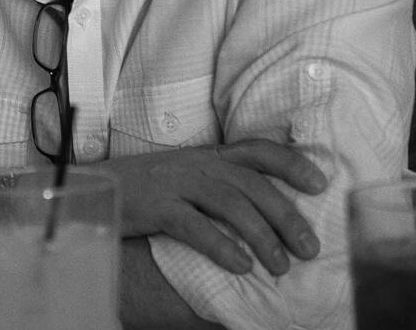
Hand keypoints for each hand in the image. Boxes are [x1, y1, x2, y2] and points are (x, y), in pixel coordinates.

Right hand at [99, 139, 326, 275]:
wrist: (95, 188)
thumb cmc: (146, 188)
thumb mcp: (186, 176)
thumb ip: (219, 185)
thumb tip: (264, 212)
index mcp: (207, 155)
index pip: (256, 149)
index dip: (290, 162)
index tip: (320, 183)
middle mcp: (197, 164)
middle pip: (251, 184)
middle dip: (285, 215)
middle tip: (310, 247)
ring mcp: (176, 183)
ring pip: (230, 205)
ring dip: (261, 236)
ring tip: (281, 266)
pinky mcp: (157, 206)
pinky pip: (195, 226)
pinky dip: (222, 246)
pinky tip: (241, 266)